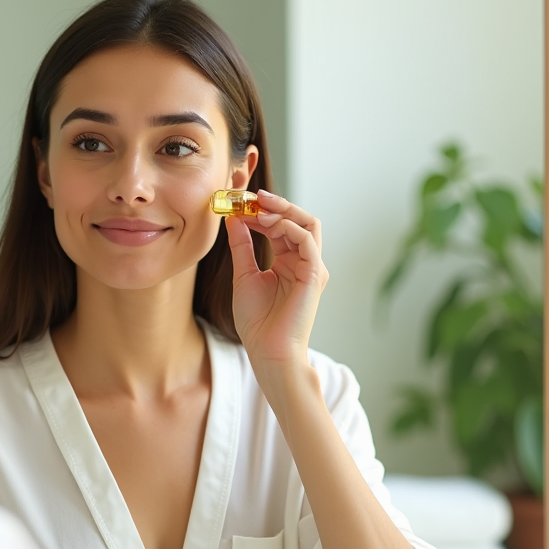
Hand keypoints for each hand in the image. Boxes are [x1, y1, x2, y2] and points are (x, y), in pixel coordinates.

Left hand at [225, 190, 328, 369]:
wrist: (268, 352)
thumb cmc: (258, 322)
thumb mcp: (244, 275)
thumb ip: (242, 246)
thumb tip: (234, 219)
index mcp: (288, 262)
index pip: (281, 226)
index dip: (261, 212)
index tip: (238, 204)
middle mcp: (304, 261)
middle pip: (299, 219)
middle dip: (276, 204)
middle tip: (253, 197)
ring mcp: (312, 267)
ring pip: (308, 224)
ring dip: (283, 212)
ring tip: (259, 210)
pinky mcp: (315, 274)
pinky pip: (308, 241)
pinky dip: (289, 227)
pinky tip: (269, 226)